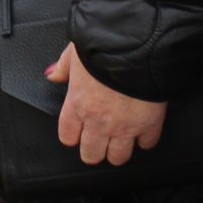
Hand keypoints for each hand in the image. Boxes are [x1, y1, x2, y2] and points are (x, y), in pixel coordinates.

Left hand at [46, 45, 167, 166]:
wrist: (139, 45)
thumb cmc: (106, 45)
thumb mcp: (76, 50)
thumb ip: (64, 67)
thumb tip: (53, 75)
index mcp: (78, 103)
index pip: (68, 136)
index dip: (74, 136)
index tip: (79, 131)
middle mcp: (98, 120)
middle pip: (91, 154)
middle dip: (95, 149)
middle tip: (101, 139)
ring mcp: (124, 126)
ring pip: (117, 157)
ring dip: (118, 149)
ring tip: (121, 138)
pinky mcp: (149, 124)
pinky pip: (147, 144)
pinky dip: (145, 139)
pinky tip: (143, 130)